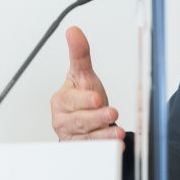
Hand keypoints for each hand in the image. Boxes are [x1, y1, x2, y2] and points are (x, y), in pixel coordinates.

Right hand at [50, 26, 122, 140]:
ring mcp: (71, 136)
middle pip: (79, 120)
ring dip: (104, 134)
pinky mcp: (80, 148)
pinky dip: (105, 146)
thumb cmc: (84, 98)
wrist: (87, 122)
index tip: (97, 99)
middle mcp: (63, 119)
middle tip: (111, 113)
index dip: (84, 100)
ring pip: (87, 137)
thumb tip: (73, 31)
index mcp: (61, 100)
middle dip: (96, 117)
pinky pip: (92, 149)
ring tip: (117, 132)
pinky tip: (116, 143)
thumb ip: (79, 54)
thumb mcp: (83, 75)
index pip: (71, 100)